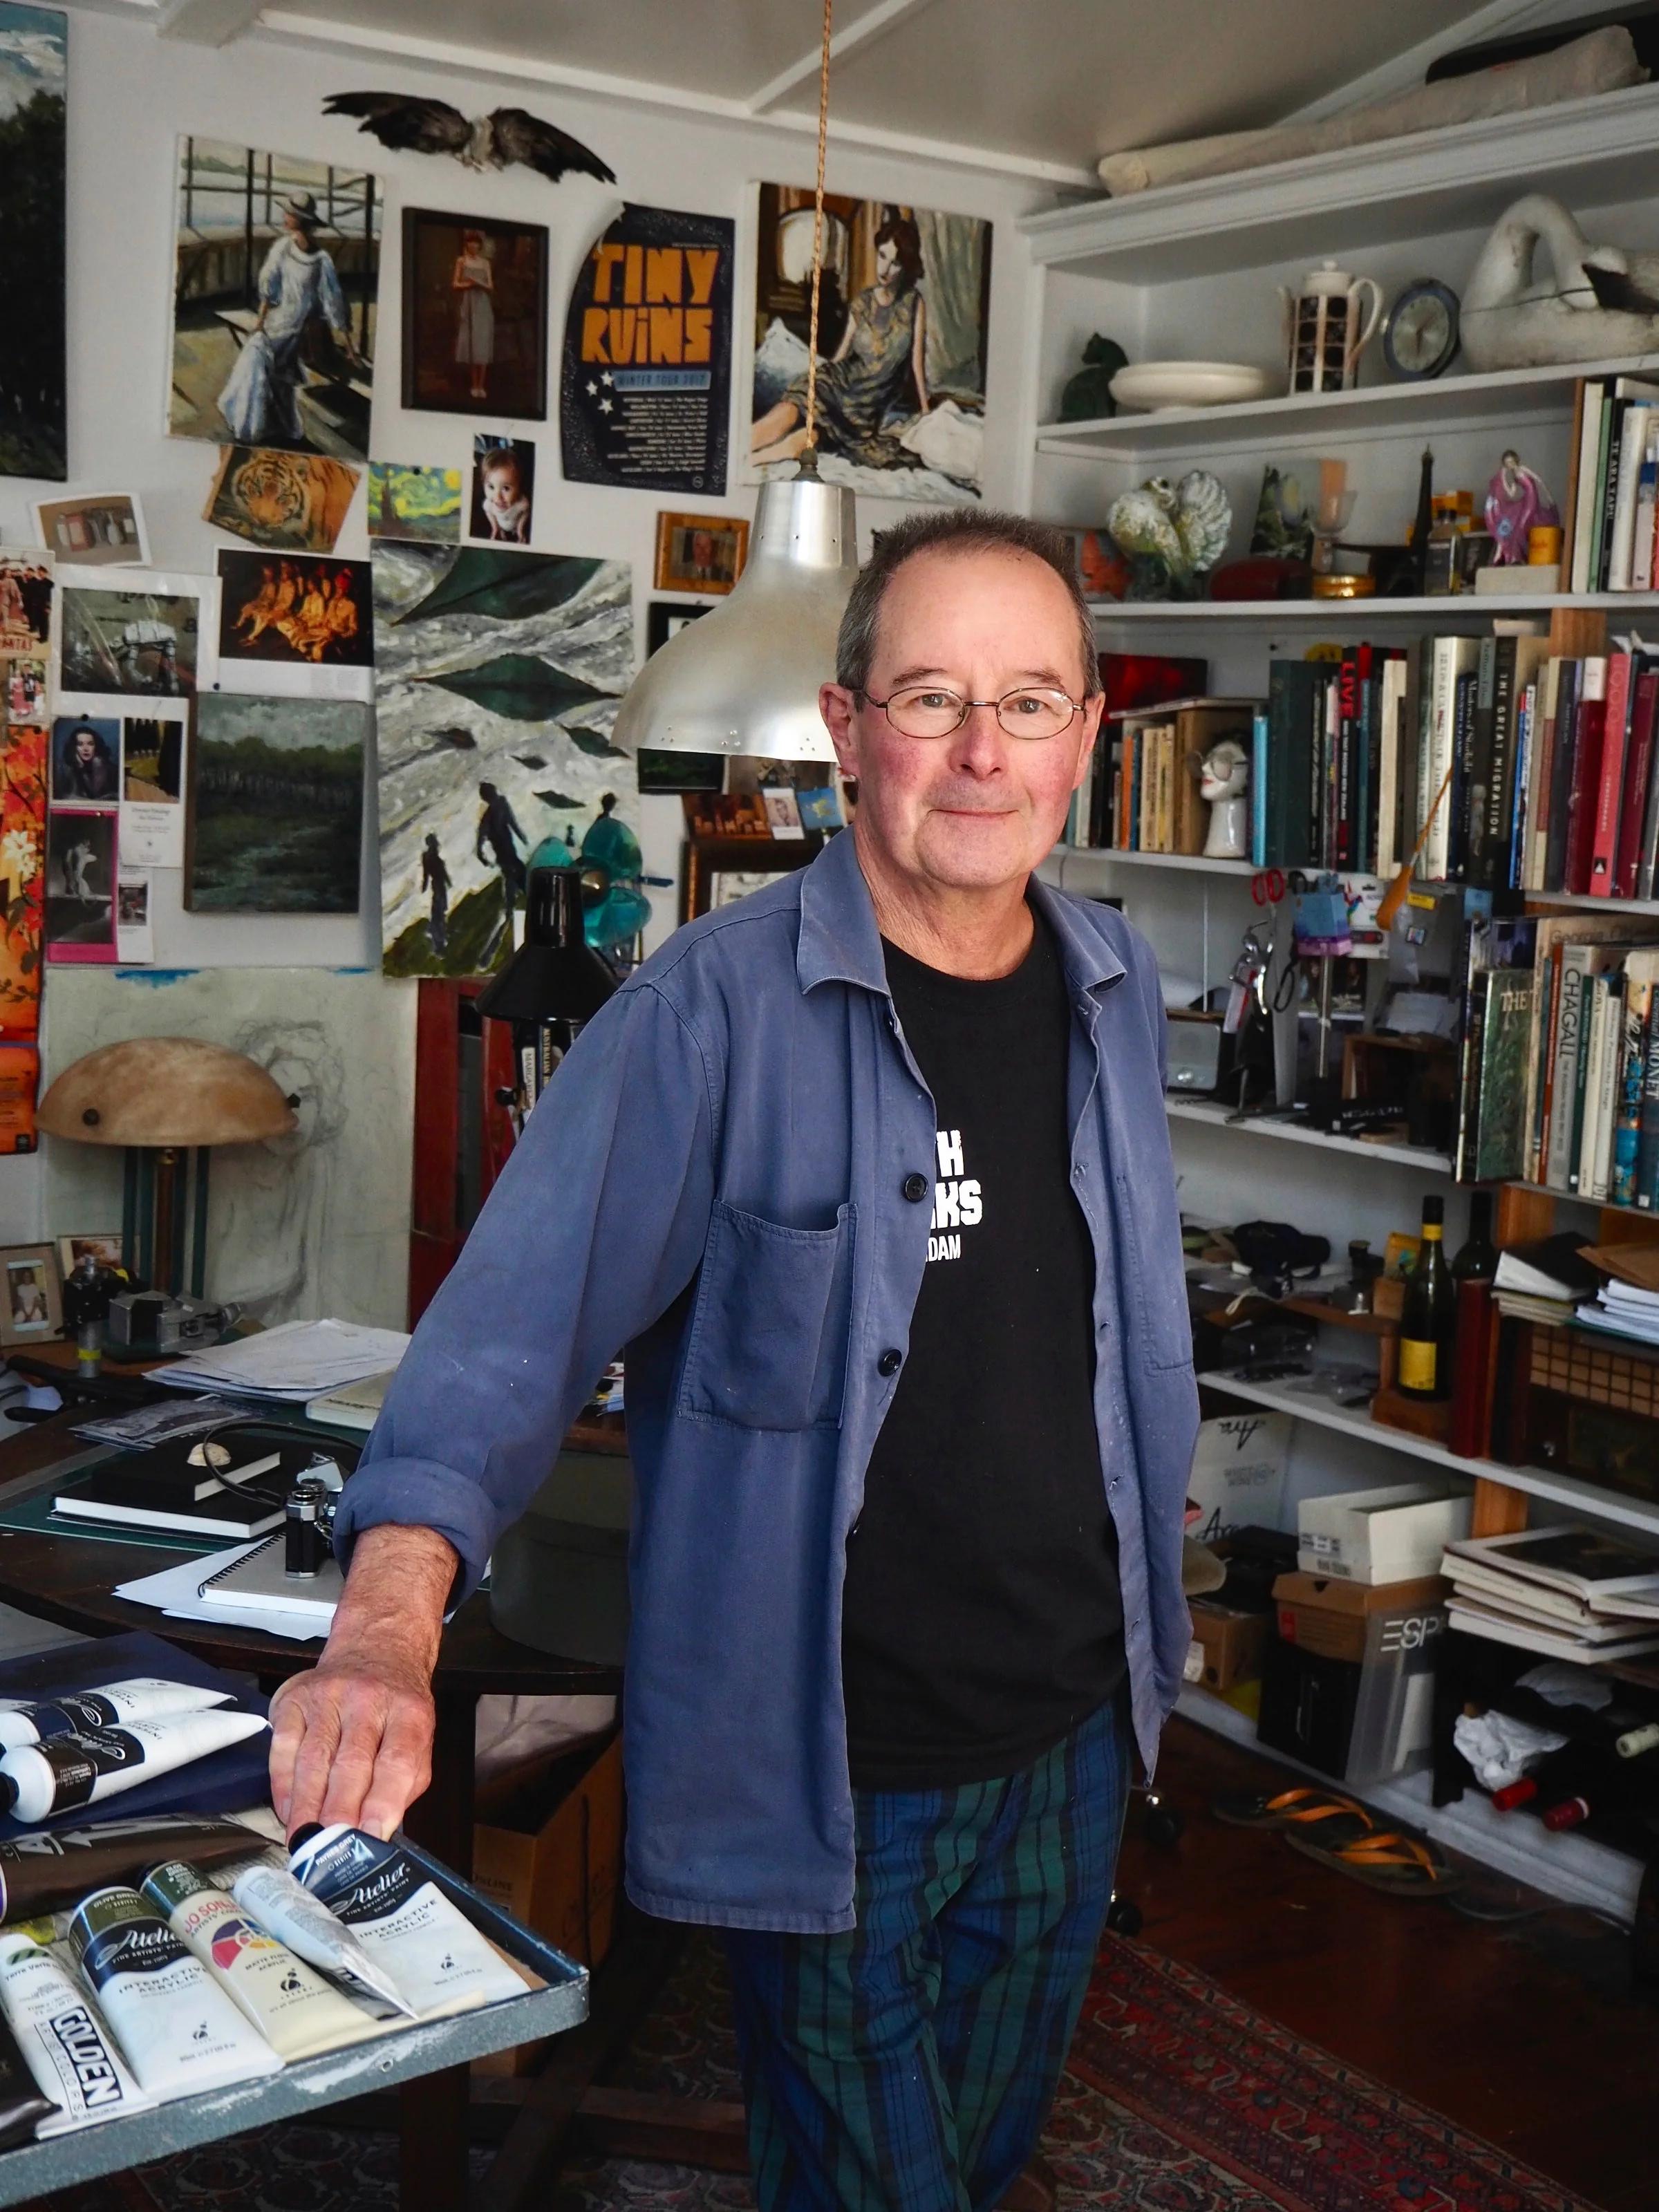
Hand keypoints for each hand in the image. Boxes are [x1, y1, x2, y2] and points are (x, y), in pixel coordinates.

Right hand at [268, 1523, 455, 1841]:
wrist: (376, 1648)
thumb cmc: (396, 1708)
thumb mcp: (418, 1738)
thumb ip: (404, 1785)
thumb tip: (380, 1833)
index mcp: (409, 1712)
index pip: (397, 1761)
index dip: (383, 1803)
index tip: (371, 1838)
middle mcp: (369, 1700)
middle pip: (351, 1763)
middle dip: (338, 1812)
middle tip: (329, 1851)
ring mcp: (329, 1696)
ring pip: (313, 1759)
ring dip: (307, 1805)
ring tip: (303, 1841)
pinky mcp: (294, 1698)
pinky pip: (283, 1748)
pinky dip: (283, 1786)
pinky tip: (287, 1811)